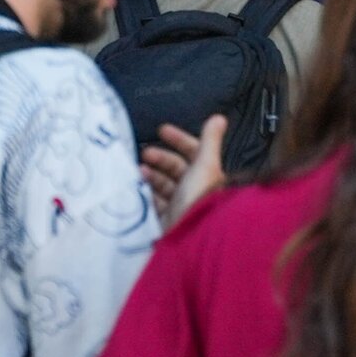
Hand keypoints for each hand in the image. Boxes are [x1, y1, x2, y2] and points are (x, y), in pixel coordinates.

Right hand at [141, 116, 227, 230]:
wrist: (188, 239)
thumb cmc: (198, 198)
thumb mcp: (206, 166)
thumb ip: (210, 141)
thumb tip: (219, 117)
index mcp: (208, 175)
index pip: (194, 151)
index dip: (179, 139)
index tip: (161, 130)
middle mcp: (196, 189)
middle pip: (176, 168)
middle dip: (161, 158)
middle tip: (144, 154)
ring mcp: (181, 205)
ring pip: (164, 184)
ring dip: (151, 175)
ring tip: (137, 171)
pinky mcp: (167, 220)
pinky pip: (155, 202)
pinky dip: (146, 194)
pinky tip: (135, 189)